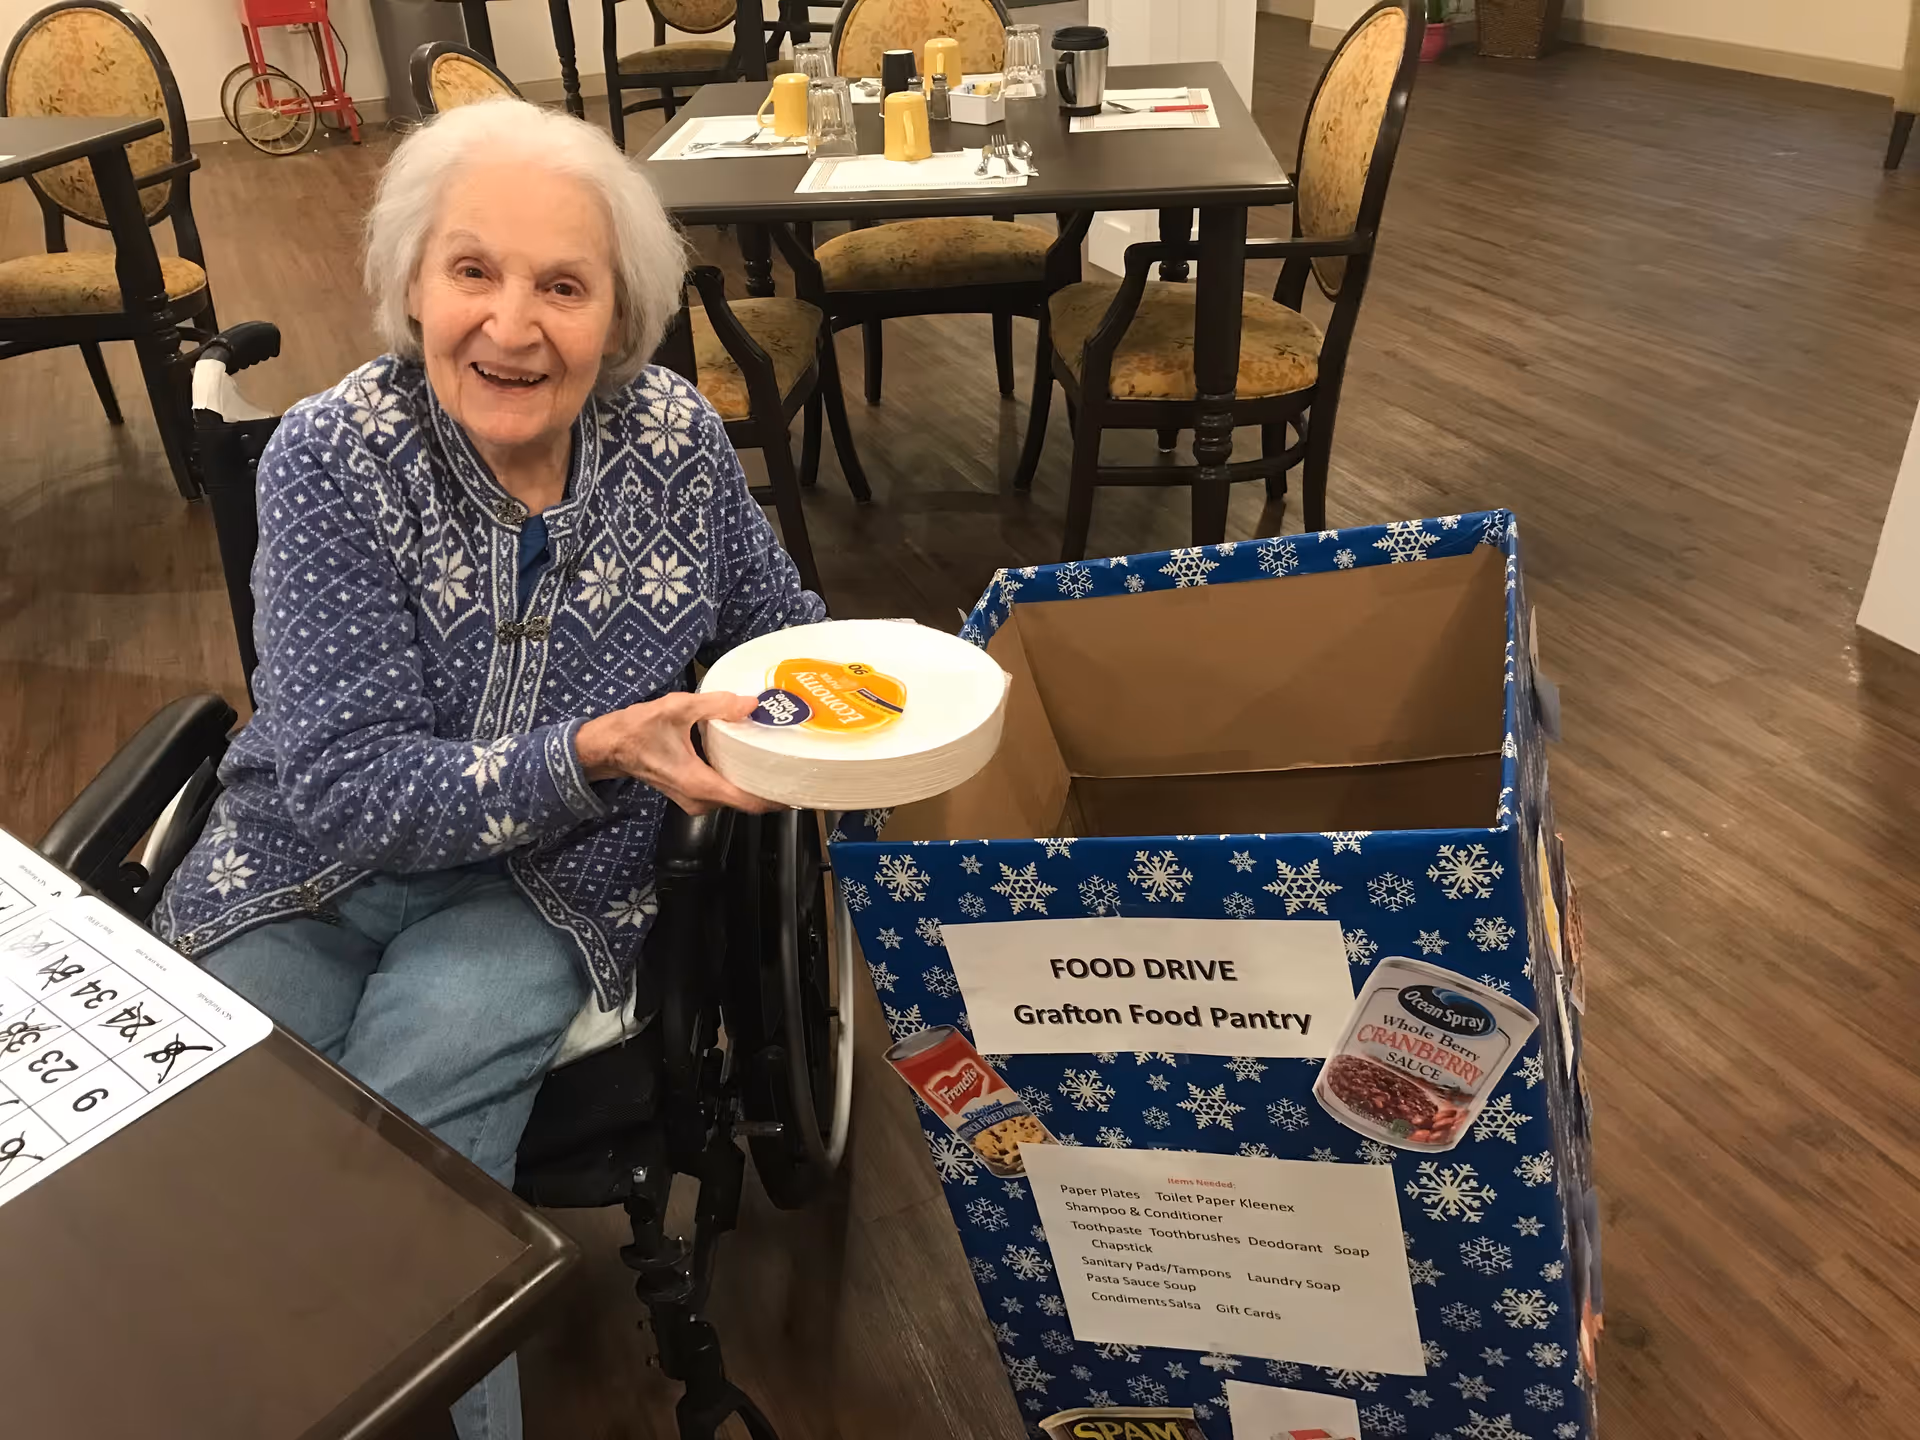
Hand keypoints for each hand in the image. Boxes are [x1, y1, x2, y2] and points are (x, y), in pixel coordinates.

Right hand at [574, 692, 786, 815]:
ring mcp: (695, 800)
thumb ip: (715, 706)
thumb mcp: (676, 709)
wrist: (609, 747)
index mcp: (700, 785)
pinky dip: (739, 779)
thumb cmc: (637, 731)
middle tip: (796, 765)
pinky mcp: (691, 793)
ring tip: (779, 762)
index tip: (799, 787)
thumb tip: (749, 703)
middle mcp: (700, 800)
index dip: (777, 798)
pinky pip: (723, 791)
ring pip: (735, 797)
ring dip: (755, 783)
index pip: (748, 802)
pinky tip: (751, 761)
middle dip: (771, 786)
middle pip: (746, 801)